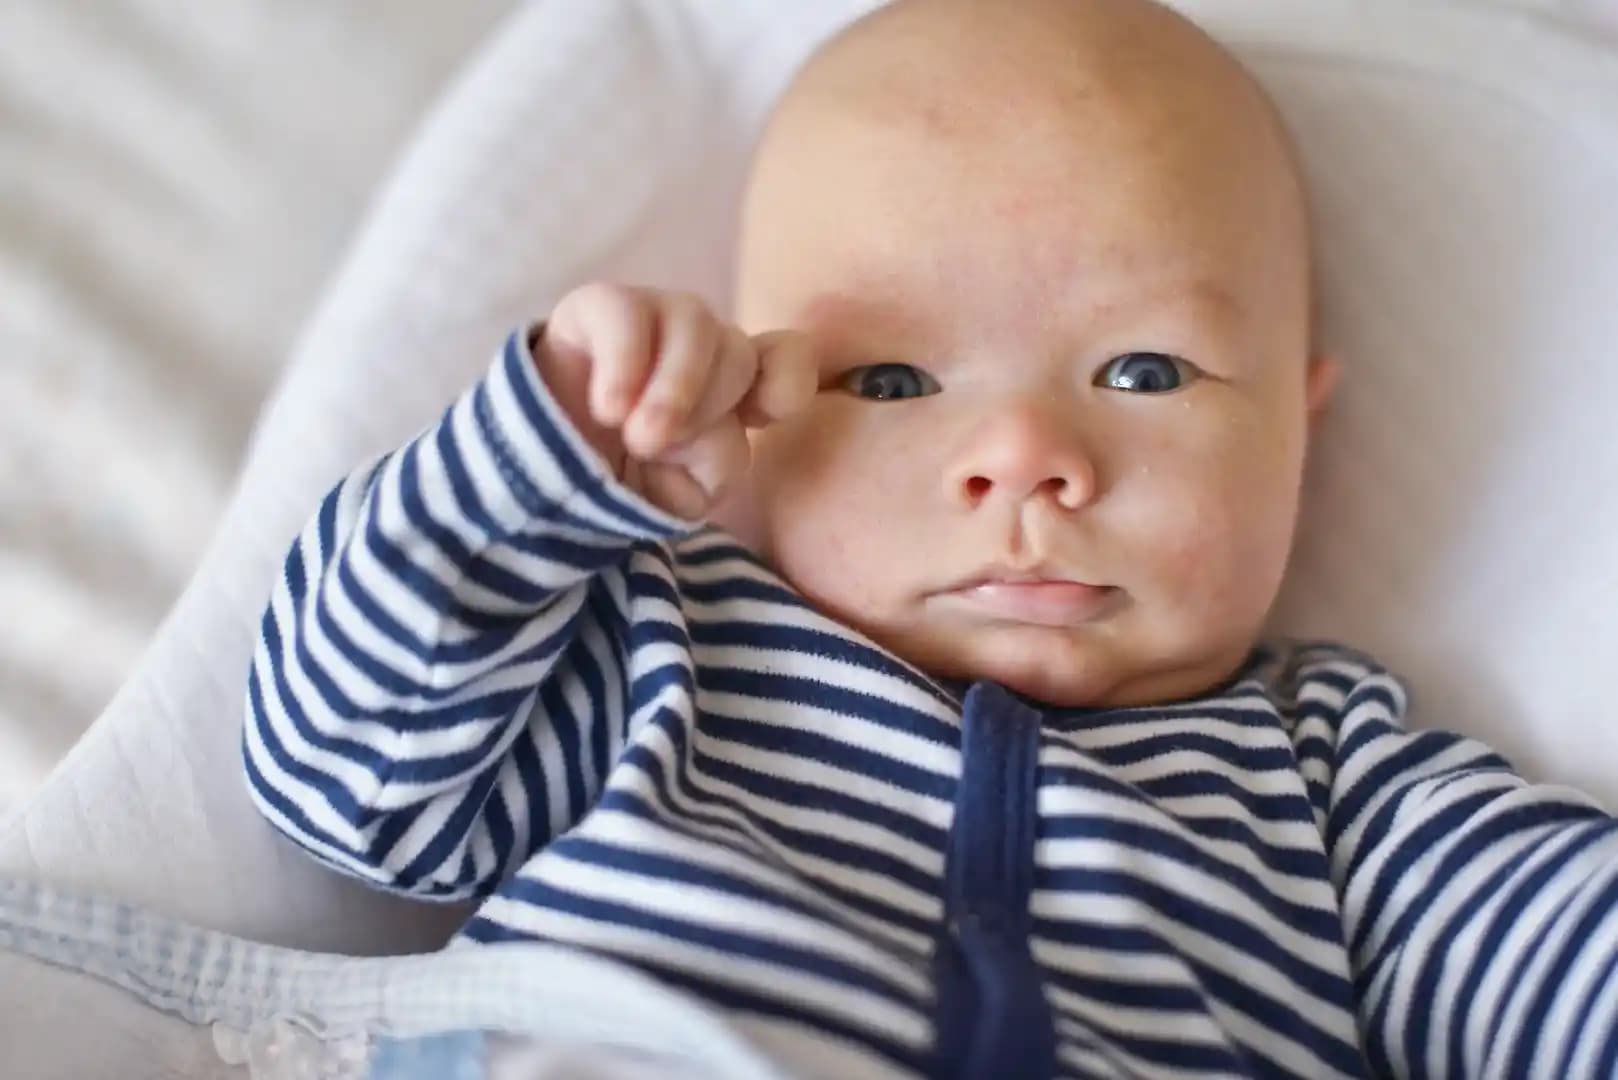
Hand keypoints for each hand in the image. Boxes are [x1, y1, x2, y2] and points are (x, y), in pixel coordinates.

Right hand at [533, 283, 817, 518]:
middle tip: (656, 449)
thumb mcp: (680, 496)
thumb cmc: (619, 483)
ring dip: (673, 390)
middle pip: (739, 353)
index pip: (786, 358)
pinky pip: (629, 314)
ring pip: (695, 324)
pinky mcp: (599, 307)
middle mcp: (701, 346)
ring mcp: (653, 317)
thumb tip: (710, 429)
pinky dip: (626, 366)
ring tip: (636, 439)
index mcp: (732, 388)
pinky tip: (608, 408)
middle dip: (708, 407)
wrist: (537, 478)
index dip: (786, 379)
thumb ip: (715, 467)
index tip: (760, 413)